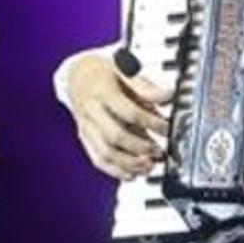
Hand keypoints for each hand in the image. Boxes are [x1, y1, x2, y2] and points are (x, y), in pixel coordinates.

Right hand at [66, 53, 171, 180]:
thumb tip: (168, 95)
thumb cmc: (102, 71)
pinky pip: (97, 159)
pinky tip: (132, 174)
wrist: (76, 74)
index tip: (166, 127)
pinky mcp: (85, 138)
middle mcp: (91, 111)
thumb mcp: (124, 67)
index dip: (150, 122)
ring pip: (105, 152)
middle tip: (159, 150)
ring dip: (129, 164)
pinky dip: (115, 171)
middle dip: (140, 147)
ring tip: (149, 166)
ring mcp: (86, 127)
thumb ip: (145, 85)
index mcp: (102, 91)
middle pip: (115, 135)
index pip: (128, 111)